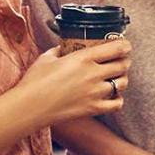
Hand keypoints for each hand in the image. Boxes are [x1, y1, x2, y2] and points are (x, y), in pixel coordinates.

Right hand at [16, 39, 130, 128]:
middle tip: (121, 60)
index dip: (125, 46)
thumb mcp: (47, 58)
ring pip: (122, 83)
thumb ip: (59, 50)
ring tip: (116, 78)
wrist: (29, 107)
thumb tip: (63, 47)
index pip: (116, 48)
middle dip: (124, 61)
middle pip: (123, 65)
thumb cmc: (35, 81)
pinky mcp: (93, 108)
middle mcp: (93, 74)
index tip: (125, 45)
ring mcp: (95, 92)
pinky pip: (117, 104)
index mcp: (83, 58)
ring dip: (122, 79)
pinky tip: (112, 96)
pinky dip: (118, 99)